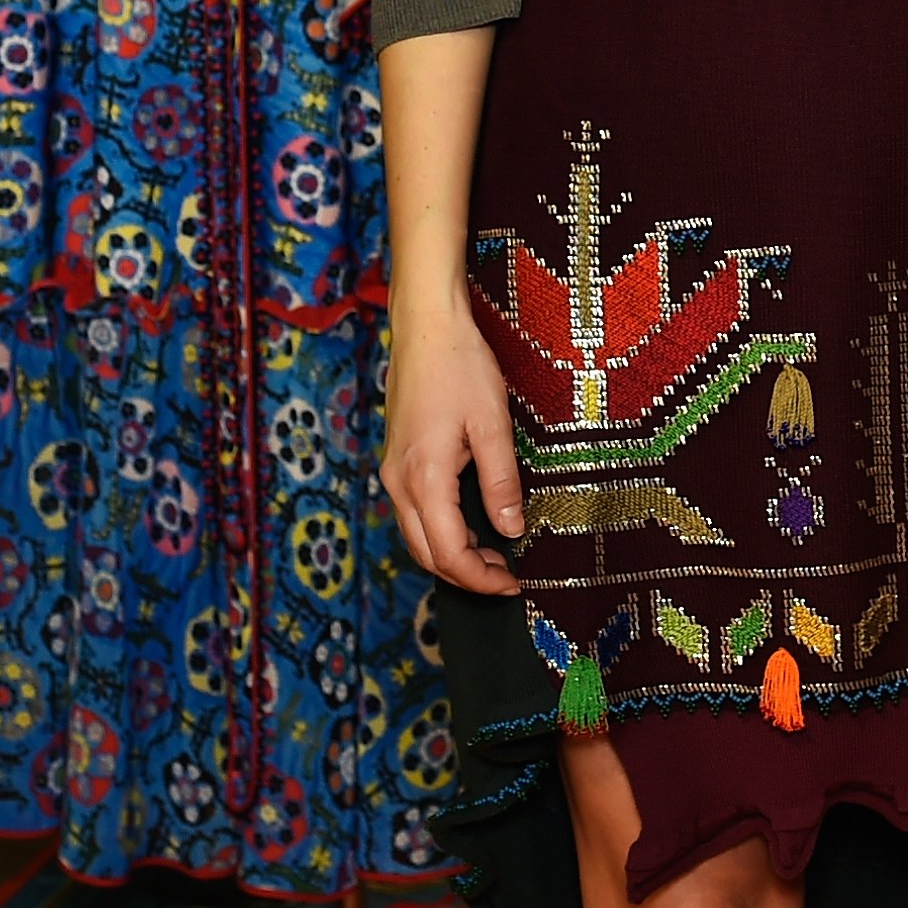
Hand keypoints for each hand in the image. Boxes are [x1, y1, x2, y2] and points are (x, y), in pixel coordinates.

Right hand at [381, 296, 526, 594]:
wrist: (425, 325)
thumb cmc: (460, 366)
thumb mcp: (492, 424)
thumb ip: (501, 482)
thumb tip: (511, 529)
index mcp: (424, 479)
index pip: (449, 553)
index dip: (481, 578)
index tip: (514, 583)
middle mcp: (400, 482)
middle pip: (427, 554)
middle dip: (466, 575)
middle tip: (507, 575)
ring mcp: (393, 471)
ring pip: (417, 536)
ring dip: (452, 554)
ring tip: (494, 553)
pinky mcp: (396, 459)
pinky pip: (414, 512)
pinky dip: (440, 531)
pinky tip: (470, 522)